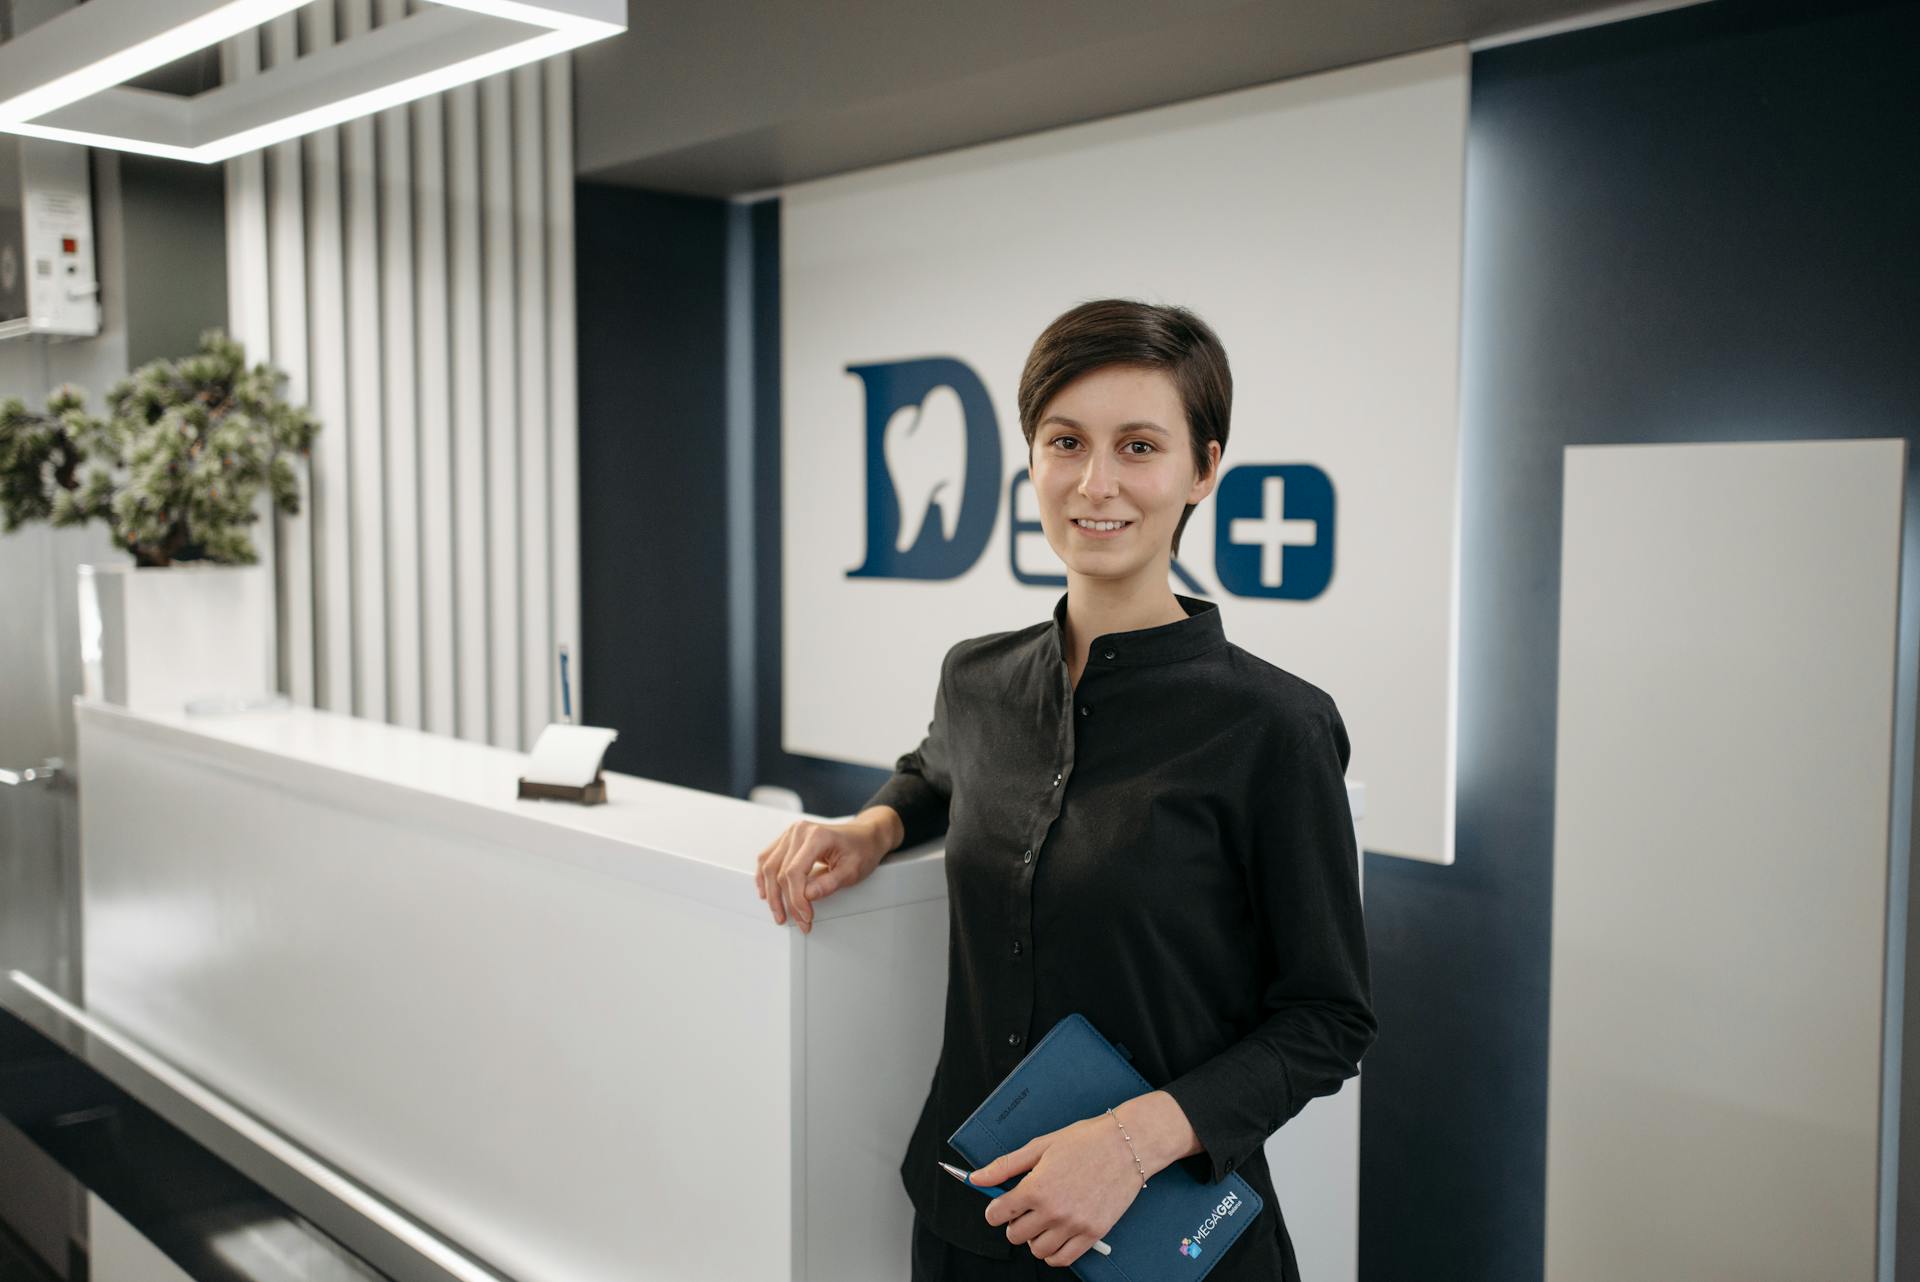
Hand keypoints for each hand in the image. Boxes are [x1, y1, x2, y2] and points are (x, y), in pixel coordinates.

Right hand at [753, 815, 890, 933]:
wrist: (864, 836)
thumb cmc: (861, 849)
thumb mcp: (852, 870)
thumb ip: (829, 884)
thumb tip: (808, 896)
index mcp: (816, 836)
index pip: (795, 872)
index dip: (797, 899)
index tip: (806, 916)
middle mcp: (799, 831)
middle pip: (780, 872)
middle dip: (786, 902)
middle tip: (798, 921)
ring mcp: (791, 834)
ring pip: (769, 867)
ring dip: (771, 894)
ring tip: (779, 913)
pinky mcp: (786, 840)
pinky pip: (767, 859)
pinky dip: (764, 877)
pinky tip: (766, 892)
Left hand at [972, 1114, 1144, 1267]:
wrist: (1127, 1145)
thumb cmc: (1086, 1140)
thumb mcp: (1040, 1146)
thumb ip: (1005, 1166)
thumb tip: (976, 1178)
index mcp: (1037, 1187)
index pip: (997, 1214)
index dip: (995, 1209)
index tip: (1000, 1205)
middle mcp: (1054, 1211)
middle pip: (1015, 1235)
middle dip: (1014, 1222)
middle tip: (1026, 1208)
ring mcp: (1074, 1225)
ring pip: (1036, 1250)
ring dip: (1033, 1238)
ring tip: (1042, 1220)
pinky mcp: (1093, 1234)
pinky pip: (1062, 1259)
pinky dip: (1053, 1253)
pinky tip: (1055, 1235)